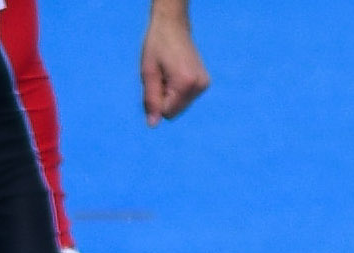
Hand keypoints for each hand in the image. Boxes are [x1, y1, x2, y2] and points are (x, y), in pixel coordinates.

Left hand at [139, 3, 209, 120]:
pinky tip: (177, 72)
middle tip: (163, 75)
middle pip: (175, 111)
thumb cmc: (156, 46)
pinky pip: (187, 99)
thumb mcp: (148, 72)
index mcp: (185, 84)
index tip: (157, 80)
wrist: (173, 26)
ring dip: (171, 94)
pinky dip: (179, 91)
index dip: (157, 100)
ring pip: (181, 106)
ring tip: (169, 72)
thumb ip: (151, 100)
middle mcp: (199, 87)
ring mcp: (204, 85)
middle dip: (165, 98)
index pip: (167, 112)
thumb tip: (153, 125)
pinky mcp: (205, 84)